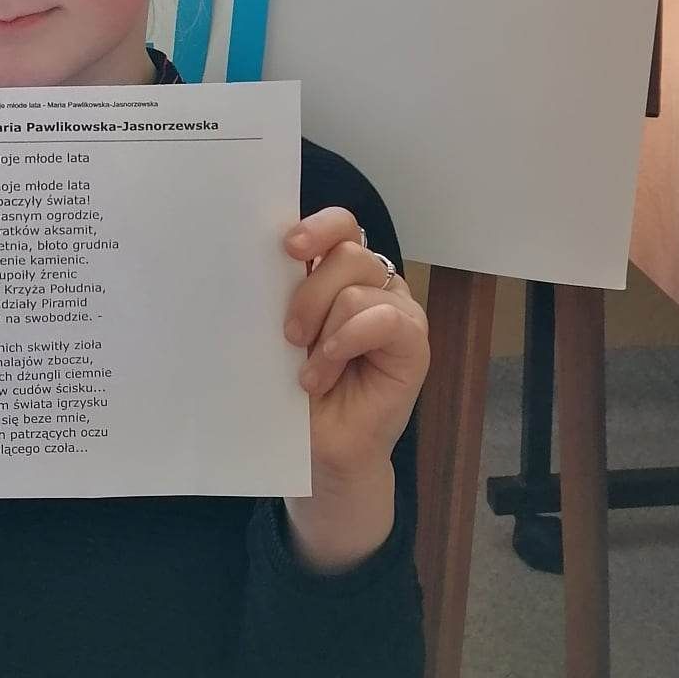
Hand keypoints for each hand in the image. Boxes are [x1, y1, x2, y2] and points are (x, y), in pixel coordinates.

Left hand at [281, 207, 429, 487]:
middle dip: (309, 293)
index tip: (288, 248)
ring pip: (358, 288)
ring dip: (324, 331)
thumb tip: (263, 262)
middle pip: (347, 253)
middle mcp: (374, 285)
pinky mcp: (415, 343)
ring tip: (310, 372)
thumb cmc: (298, 392)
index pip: (341, 226)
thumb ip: (285, 295)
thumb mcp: (284, 334)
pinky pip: (385, 319)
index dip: (318, 227)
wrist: (321, 451)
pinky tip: (327, 369)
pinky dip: (349, 340)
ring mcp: (398, 311)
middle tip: (290, 336)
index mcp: (341, 274)